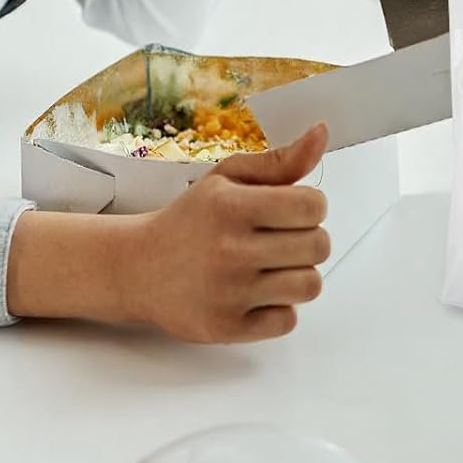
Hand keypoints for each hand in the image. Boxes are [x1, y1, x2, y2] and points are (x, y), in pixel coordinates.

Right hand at [132, 123, 330, 343]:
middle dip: (308, 238)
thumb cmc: (191, 219)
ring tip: (273, 265)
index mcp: (232, 207)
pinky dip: (280, 307)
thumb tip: (321, 133)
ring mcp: (229, 293)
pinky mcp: (227, 329)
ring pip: (309, 286)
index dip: (311, 206)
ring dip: (298, 274)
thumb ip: (281, 160)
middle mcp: (230, 250)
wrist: (140, 267)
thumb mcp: (229, 178)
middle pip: (318, 246)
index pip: (313, 206)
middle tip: (282, 237)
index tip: (294, 209)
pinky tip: (257, 292)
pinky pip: (288, 321)